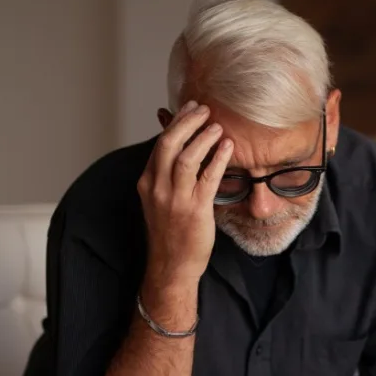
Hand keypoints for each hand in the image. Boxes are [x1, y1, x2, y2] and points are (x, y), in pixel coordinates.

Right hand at [137, 101, 232, 293]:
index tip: (190, 109)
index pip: (159, 144)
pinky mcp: (194, 210)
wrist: (172, 265)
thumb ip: (168, 173)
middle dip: (187, 123)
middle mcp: (157, 188)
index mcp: (147, 182)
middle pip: (168, 144)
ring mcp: (175, 199)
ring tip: (217, 126)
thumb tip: (179, 148)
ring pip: (185, 158)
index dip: (176, 123)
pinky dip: (218, 159)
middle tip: (204, 109)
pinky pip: (207, 178)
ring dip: (203, 138)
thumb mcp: (162, 198)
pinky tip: (228, 148)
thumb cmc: (171, 232)